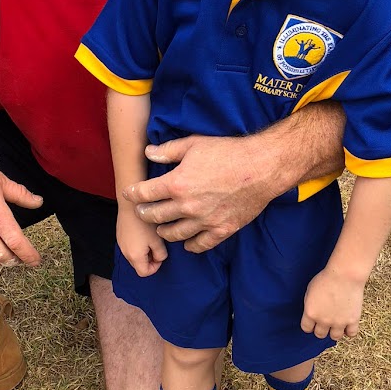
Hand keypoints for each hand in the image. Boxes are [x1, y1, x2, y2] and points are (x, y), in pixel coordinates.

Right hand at [116, 209, 167, 276]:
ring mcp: (120, 243)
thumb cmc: (145, 222)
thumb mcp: (158, 240)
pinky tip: (143, 231)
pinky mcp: (120, 234)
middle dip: (149, 259)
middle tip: (157, 246)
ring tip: (150, 237)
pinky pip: (129, 245)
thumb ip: (161, 254)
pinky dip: (137, 244)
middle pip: (138, 265)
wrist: (130, 203)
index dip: (155, 267)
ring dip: (143, 251)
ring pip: (133, 255)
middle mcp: (125, 252)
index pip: (144, 273)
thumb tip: (159, 258)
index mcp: (134, 257)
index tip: (160, 255)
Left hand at [122, 134, 273, 253]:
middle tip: (142, 211)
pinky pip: (200, 245)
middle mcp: (186, 206)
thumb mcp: (194, 144)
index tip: (128, 193)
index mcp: (177, 184)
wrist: (262, 168)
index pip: (145, 193)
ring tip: (161, 228)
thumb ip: (168, 151)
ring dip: (163, 231)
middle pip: (155, 216)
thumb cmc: (228, 152)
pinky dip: (190, 245)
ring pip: (174, 234)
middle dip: (144, 213)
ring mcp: (204, 221)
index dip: (133, 193)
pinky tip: (187, 243)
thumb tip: (148, 153)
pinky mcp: (221, 230)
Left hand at [300, 267, 365, 341]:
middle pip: (320, 334)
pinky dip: (349, 330)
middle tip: (325, 320)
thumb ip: (309, 304)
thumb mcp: (310, 290)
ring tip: (337, 323)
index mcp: (310, 313)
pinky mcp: (352, 321)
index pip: (306, 328)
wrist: (344, 274)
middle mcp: (323, 320)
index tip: (313, 321)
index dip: (309, 325)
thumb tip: (312, 313)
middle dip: (321, 328)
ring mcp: (338, 322)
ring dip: (334, 331)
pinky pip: (351, 334)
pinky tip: (348, 323)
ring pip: (335, 337)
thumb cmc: (326, 278)